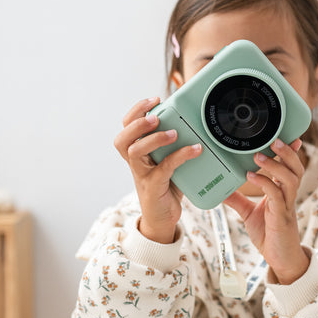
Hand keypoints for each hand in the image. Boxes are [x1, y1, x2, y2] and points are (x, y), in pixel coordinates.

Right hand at [113, 97, 201, 243]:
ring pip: (135, 152)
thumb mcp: (168, 160)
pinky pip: (163, 168)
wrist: (163, 217)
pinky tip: (195, 150)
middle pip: (122, 138)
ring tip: (173, 133)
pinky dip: (179, 156)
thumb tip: (194, 121)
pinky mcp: (153, 187)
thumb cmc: (167, 186)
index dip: (136, 111)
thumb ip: (173, 144)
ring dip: (153, 138)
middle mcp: (135, 163)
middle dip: (137, 123)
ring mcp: (142, 175)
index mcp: (137, 153)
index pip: (126, 126)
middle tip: (156, 116)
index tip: (154, 100)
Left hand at [224, 138, 309, 283]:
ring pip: (290, 178)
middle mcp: (288, 196)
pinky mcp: (281, 216)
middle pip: (296, 168)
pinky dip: (264, 183)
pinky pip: (276, 195)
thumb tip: (222, 189)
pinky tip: (251, 176)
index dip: (291, 152)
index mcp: (283, 192)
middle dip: (287, 152)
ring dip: (275, 165)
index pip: (291, 167)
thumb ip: (238, 200)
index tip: (290, 136)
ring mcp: (287, 205)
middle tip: (274, 139)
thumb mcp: (250, 214)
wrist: (280, 259)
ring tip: (259, 155)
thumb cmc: (269, 235)